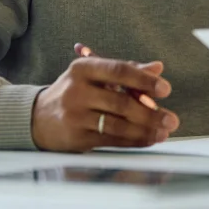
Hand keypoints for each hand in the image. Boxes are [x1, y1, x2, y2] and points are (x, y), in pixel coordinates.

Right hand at [31, 57, 178, 151]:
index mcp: (84, 68)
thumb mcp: (94, 75)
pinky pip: (111, 140)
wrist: (37, 117)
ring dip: (145, 130)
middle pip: (121, 102)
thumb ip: (127, 70)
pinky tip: (148, 139)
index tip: (165, 89)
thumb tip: (157, 68)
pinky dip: (133, 140)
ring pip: (118, 124)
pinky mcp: (76, 137)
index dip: (144, 80)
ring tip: (164, 131)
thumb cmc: (75, 92)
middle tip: (172, 119)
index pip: (119, 71)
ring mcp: (75, 115)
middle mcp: (77, 90)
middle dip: (151, 112)